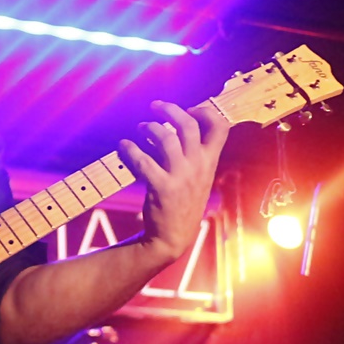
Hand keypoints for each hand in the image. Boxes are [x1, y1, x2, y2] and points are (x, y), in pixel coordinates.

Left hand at [118, 101, 228, 263]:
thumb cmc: (183, 203)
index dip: (205, 112)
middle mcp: (198, 166)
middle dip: (170, 110)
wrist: (173, 237)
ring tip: (140, 127)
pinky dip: (130, 149)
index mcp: (210, 162)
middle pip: (188, 125)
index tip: (189, 108)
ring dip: (149, 127)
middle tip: (155, 106)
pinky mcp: (162, 187)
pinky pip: (143, 160)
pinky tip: (123, 146)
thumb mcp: (199, 178)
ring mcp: (181, 177)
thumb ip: (195, 155)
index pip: (220, 127)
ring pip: (166, 138)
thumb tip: (180, 129)